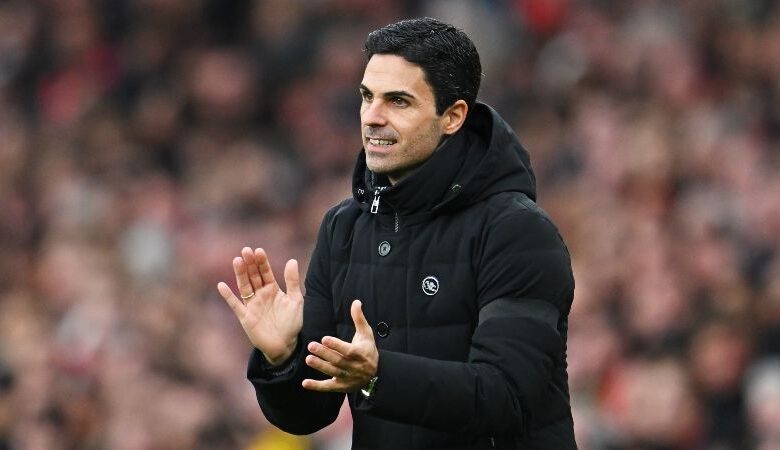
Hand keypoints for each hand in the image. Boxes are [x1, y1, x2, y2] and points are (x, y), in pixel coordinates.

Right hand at [217, 247, 302, 364]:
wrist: (285, 345)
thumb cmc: (291, 323)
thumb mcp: (295, 300)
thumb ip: (292, 281)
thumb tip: (292, 260)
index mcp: (273, 289)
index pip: (266, 272)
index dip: (262, 262)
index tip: (259, 251)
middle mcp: (260, 295)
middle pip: (253, 276)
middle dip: (250, 264)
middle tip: (246, 250)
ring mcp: (252, 305)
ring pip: (244, 286)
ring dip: (240, 274)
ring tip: (237, 260)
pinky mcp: (245, 316)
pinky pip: (235, 304)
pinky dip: (228, 295)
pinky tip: (221, 285)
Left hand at [302, 300, 377, 392]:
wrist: (375, 373)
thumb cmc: (368, 349)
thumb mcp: (366, 333)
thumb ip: (359, 318)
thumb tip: (356, 301)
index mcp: (359, 353)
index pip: (347, 350)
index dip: (336, 345)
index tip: (324, 339)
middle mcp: (353, 367)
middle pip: (337, 360)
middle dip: (324, 353)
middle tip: (311, 346)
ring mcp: (347, 378)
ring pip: (332, 372)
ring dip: (320, 366)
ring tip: (308, 359)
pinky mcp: (341, 386)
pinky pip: (328, 387)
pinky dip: (317, 386)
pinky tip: (305, 383)